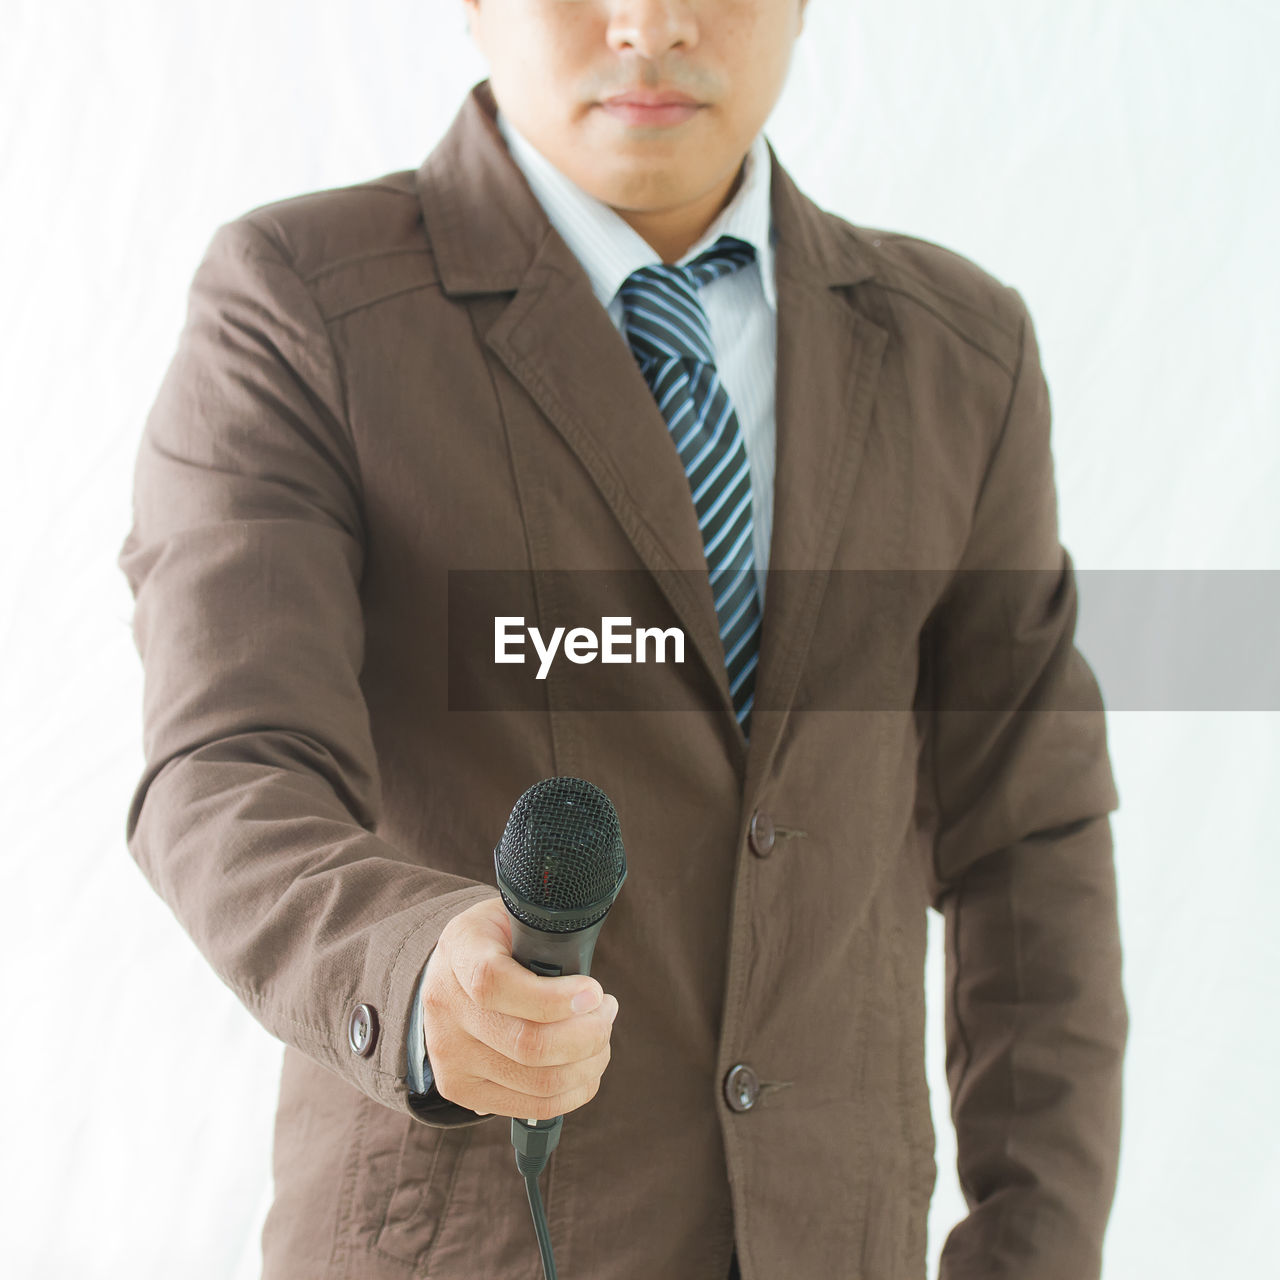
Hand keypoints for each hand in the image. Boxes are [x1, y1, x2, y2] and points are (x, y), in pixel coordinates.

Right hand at [419, 895, 619, 1119]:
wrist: (455, 970)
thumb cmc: (503, 940)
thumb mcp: (517, 916)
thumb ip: (549, 937)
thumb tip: (591, 987)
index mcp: (459, 951)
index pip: (493, 984)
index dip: (551, 997)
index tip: (594, 992)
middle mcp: (446, 1007)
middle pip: (527, 1044)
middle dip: (589, 1033)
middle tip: (607, 1010)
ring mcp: (450, 1055)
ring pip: (538, 1081)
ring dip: (588, 1062)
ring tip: (601, 1035)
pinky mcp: (462, 1090)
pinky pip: (533, 1106)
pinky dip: (575, 1090)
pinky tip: (587, 1066)